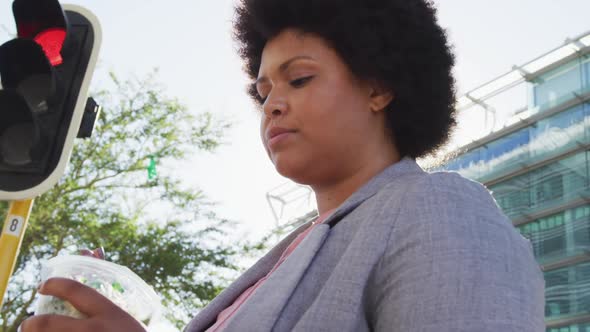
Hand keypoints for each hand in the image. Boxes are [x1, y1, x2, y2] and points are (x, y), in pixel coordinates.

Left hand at [20, 277, 144, 331]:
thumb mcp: (122, 313)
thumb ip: (106, 286)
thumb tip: (93, 250)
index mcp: (109, 313)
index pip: (76, 291)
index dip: (54, 284)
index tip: (43, 285)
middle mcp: (95, 330)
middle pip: (49, 323)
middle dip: (31, 324)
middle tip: (27, 324)